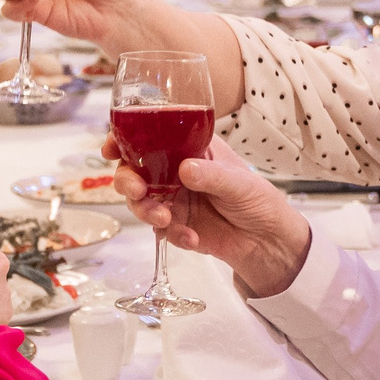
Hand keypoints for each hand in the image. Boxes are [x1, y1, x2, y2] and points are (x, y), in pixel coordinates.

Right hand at [104, 138, 311, 297]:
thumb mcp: (240, 183)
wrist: (268, 243)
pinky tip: (191, 237)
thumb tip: (185, 169)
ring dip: (145, 210)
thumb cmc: (258, 201)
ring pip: (140, 201)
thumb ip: (212, 176)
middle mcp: (175, 171)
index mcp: (190, 148)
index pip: (150, 137)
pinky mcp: (175, 226)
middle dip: (128, 180)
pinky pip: (159, 229)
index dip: (125, 139)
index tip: (112, 148)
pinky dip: (171, 234)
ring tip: (165, 219)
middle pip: (134, 170)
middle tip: (138, 191)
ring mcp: (173, 199)